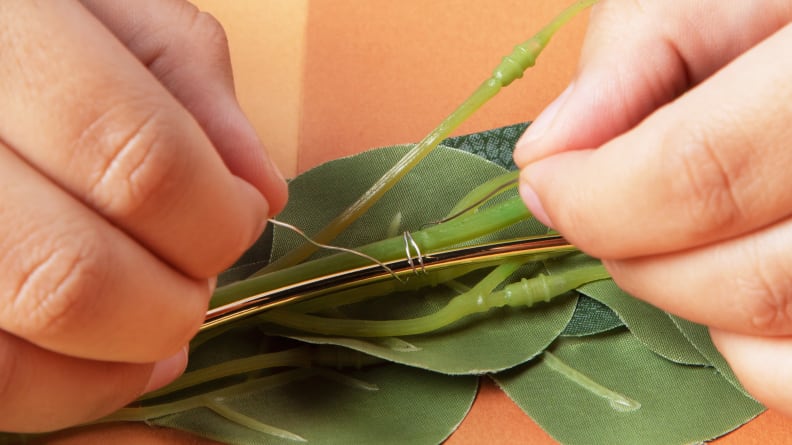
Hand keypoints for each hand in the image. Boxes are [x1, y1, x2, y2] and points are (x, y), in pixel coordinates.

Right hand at [0, 0, 286, 430]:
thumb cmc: (25, 18)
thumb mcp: (101, 4)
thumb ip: (182, 76)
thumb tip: (259, 192)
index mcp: (6, 38)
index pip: (139, 161)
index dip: (212, 217)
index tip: (238, 221)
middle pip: (70, 278)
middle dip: (169, 305)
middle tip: (197, 284)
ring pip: (7, 361)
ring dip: (113, 369)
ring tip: (160, 337)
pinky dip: (59, 395)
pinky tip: (99, 365)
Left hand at [514, 0, 791, 413]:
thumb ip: (636, 57)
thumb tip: (546, 152)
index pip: (704, 174)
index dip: (598, 198)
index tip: (549, 185)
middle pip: (747, 280)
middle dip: (634, 253)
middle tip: (596, 204)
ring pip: (782, 335)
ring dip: (688, 298)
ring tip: (669, 228)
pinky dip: (751, 350)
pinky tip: (731, 274)